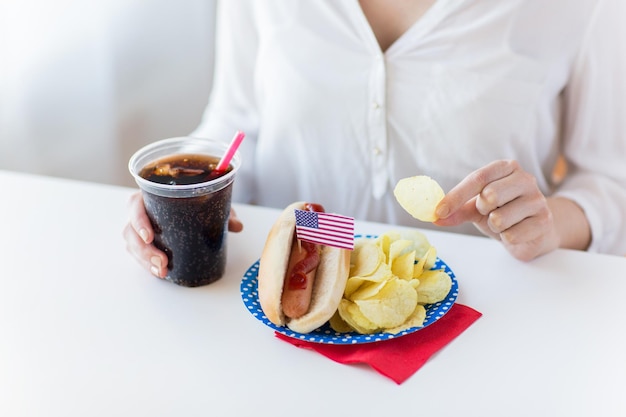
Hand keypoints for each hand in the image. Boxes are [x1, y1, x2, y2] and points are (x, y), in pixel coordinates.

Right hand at [122, 191, 243, 277]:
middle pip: (129, 230)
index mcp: (150, 194)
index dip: (138, 221)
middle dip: (143, 249)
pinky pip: (138, 253)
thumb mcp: (209, 201)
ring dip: (144, 260)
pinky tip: (159, 272)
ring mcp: (138, 227)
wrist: (191, 200)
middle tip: (161, 262)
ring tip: (162, 271)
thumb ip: (222, 211)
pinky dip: (146, 264)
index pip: (135, 204)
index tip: (149, 236)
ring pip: (131, 244)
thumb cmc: (193, 198)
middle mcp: (140, 210)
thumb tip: (237, 226)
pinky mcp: (142, 240)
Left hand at [434, 160, 558, 260]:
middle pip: (489, 195)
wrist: (534, 230)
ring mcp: (538, 200)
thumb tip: (435, 217)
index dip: (455, 196)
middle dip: (482, 210)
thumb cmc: (502, 212)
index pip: (478, 178)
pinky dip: (507, 237)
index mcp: (506, 168)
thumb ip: (457, 210)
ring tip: (505, 223)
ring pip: (499, 219)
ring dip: (495, 226)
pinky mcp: (544, 221)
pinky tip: (516, 231)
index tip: (439, 211)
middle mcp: (525, 179)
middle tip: (490, 212)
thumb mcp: (477, 208)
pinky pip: (511, 235)